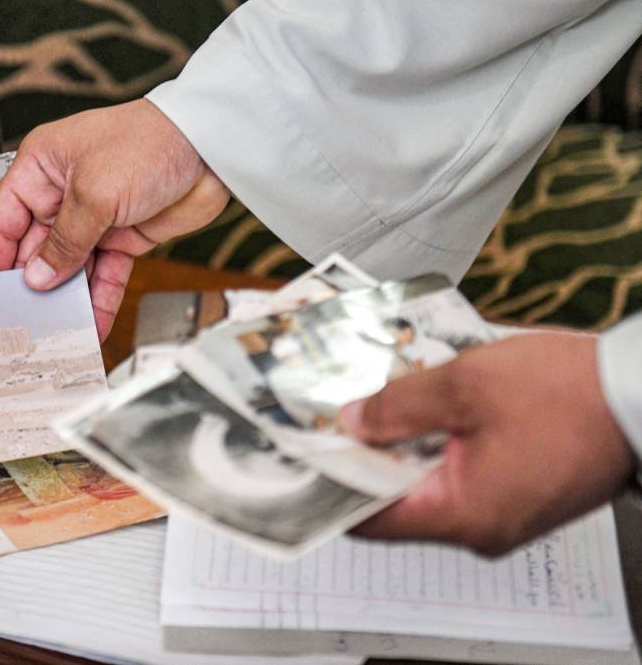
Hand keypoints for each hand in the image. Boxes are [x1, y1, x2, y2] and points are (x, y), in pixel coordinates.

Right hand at [0, 99, 229, 339]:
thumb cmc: (149, 143)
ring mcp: (95, 217)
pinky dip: (101, 299)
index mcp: (42, 168)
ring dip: (67, 299)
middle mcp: (63, 193)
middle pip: (36, 249)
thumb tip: (37, 277)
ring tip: (58, 332)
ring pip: (72, 267)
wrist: (210, 148)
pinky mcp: (124, 237)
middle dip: (33, 285)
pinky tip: (94, 325)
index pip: (3, 218)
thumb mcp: (94, 193)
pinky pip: (105, 274)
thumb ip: (65, 241)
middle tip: (24, 321)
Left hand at [337, 332, 634, 556]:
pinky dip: (437, 447)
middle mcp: (479, 529)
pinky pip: (460, 478)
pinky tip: (426, 410)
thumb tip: (350, 422)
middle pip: (397, 501)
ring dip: (403, 447)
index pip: (371, 518)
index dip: (333, 484)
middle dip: (367, 457)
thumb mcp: (464, 385)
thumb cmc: (566, 393)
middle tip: (337, 416)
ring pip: (429, 486)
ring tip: (379, 403)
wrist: (640, 395)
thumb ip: (396, 406)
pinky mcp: (517, 497)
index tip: (307, 453)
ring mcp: (501, 516)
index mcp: (462, 514)